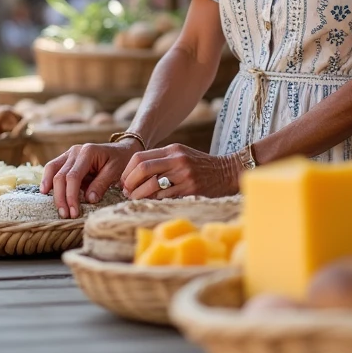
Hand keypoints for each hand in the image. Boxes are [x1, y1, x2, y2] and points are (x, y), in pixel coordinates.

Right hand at [41, 141, 139, 218]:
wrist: (121, 150)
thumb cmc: (120, 161)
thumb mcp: (115, 172)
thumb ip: (101, 184)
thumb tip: (88, 199)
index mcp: (88, 152)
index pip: (73, 176)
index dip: (71, 196)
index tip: (74, 212)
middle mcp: (75, 151)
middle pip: (60, 175)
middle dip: (61, 197)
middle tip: (66, 215)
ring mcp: (69, 153)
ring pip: (52, 169)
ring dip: (51, 189)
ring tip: (54, 206)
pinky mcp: (66, 159)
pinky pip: (53, 168)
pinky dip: (48, 180)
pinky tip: (46, 192)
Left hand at [121, 144, 241, 199]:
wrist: (227, 172)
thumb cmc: (200, 165)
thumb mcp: (181, 155)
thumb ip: (161, 160)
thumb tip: (134, 174)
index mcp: (173, 149)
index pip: (140, 157)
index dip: (127, 171)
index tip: (124, 181)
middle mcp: (177, 160)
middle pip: (142, 169)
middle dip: (129, 182)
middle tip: (126, 192)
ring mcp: (184, 175)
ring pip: (151, 185)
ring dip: (138, 195)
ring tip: (135, 199)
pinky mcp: (190, 189)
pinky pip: (165, 197)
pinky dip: (153, 200)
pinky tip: (151, 203)